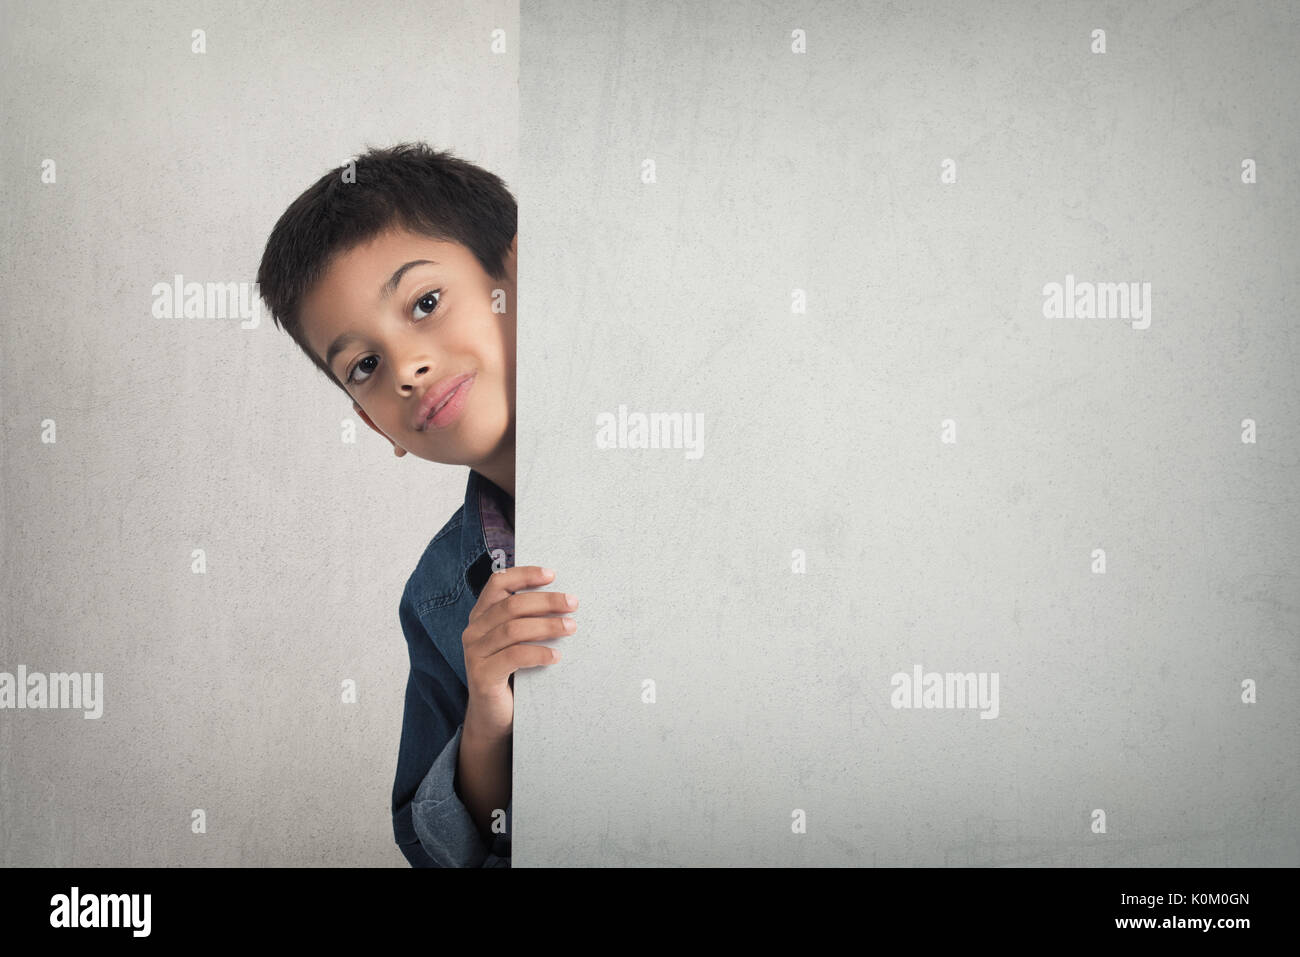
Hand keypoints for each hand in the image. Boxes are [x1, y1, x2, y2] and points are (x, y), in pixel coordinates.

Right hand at [461, 566, 575, 738]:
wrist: (494, 716)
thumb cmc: (511, 673)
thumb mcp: (516, 641)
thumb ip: (526, 620)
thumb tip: (563, 600)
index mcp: (481, 616)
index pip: (498, 584)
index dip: (524, 575)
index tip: (552, 575)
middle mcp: (474, 631)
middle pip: (511, 605)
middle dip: (545, 601)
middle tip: (572, 603)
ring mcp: (474, 653)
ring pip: (513, 629)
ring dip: (546, 625)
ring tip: (570, 627)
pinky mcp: (482, 675)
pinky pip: (513, 657)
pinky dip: (538, 653)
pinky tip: (555, 656)